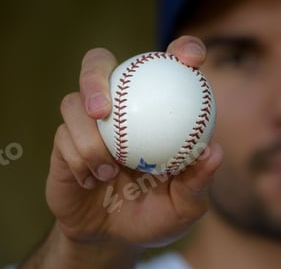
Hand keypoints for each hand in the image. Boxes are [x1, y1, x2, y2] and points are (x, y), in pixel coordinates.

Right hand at [45, 36, 222, 250]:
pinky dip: (78, 160)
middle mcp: (121, 105)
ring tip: (107, 168)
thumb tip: (213, 152)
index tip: (192, 59)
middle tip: (103, 107)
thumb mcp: (184, 205)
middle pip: (99, 64)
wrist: (113, 237)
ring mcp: (89, 122)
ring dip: (88, 138)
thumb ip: (198, 181)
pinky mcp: (64, 142)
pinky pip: (63, 138)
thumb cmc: (156, 213)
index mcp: (156, 108)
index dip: (184, 48)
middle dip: (94, 75)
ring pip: (74, 103)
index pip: (168, 64)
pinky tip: (92, 181)